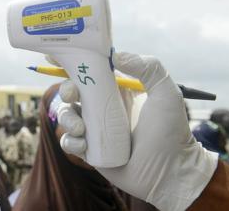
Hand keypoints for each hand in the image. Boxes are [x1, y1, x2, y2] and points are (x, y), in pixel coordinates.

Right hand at [56, 52, 217, 210]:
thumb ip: (149, 68)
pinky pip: (69, 141)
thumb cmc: (171, 132)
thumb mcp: (167, 94)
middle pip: (72, 91)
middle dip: (66, 89)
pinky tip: (83, 145)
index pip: (91, 71)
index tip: (56, 56)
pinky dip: (70, 141)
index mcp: (116, 90)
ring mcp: (94, 129)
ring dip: (67, 118)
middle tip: (72, 94)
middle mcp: (102, 107)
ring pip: (67, 115)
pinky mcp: (89, 150)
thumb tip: (117, 56)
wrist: (170, 173)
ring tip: (81, 129)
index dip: (72, 62)